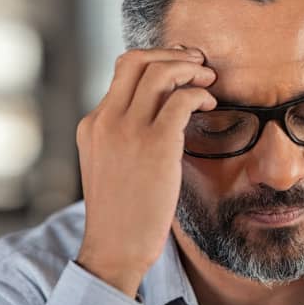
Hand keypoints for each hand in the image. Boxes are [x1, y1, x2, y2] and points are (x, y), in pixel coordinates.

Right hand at [75, 47, 216, 296]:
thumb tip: (163, 114)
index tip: (181, 66)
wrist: (115, 249)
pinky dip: (200, 94)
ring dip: (190, 70)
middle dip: (173, 55)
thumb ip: (125, 138)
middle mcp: (105, 120)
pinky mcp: (155, 144)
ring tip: (209, 81)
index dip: (156, 60)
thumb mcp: (111, 166)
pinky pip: (182, 99)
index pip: (122, 71)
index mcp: (93, 124)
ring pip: (159, 72)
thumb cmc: (122, 214)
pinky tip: (211, 105)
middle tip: (199, 65)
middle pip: (137, 59)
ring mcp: (127, 130)